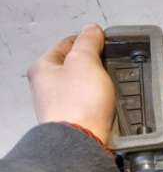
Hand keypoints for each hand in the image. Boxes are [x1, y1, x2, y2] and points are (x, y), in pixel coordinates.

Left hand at [27, 24, 114, 143]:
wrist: (82, 141)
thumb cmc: (77, 103)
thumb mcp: (85, 61)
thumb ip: (89, 42)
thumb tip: (92, 29)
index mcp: (43, 67)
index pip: (67, 43)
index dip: (88, 40)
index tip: (104, 41)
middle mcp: (46, 87)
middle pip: (74, 66)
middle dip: (94, 64)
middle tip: (110, 65)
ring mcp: (59, 105)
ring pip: (82, 86)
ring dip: (97, 85)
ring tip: (110, 86)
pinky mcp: (74, 121)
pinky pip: (88, 104)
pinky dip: (98, 101)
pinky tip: (106, 103)